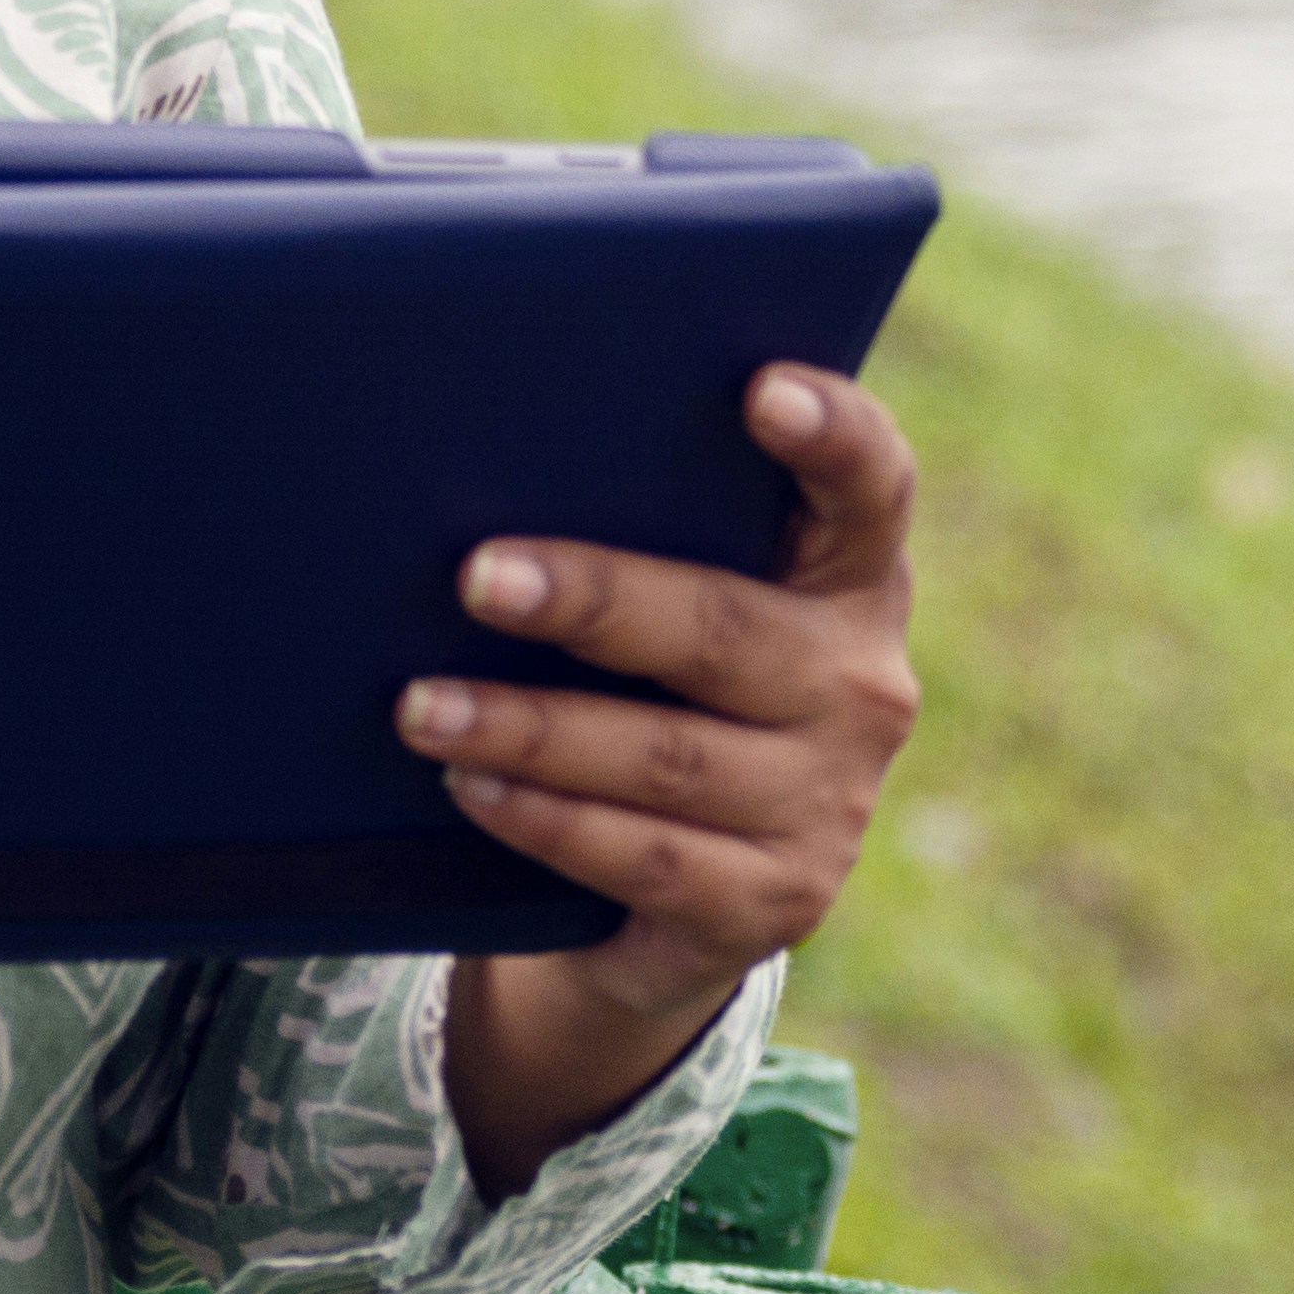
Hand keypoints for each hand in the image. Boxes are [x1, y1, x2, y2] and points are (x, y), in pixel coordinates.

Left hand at [404, 364, 920, 1185]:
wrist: (674, 898)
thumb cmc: (656, 689)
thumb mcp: (677, 607)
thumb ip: (644, 537)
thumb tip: (481, 464)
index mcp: (851, 578)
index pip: (871, 487)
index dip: (832, 434)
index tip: (761, 389)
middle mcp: (863, 685)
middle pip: (723, 629)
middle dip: (593, 600)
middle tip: (475, 576)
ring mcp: (829, 805)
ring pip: (667, 757)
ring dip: (531, 729)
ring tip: (422, 705)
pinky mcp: (776, 904)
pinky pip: (645, 857)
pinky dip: (548, 820)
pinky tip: (473, 785)